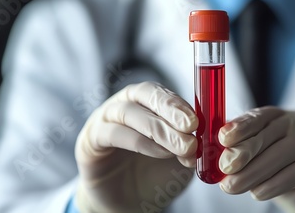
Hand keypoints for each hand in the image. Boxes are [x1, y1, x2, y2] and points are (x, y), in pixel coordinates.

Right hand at [75, 82, 197, 212]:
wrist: (126, 203)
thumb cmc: (154, 174)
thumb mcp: (180, 157)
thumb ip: (190, 143)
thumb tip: (204, 137)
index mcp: (145, 103)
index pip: (161, 92)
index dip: (179, 103)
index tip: (197, 121)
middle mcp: (123, 105)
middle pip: (144, 93)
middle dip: (170, 109)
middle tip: (191, 127)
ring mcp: (104, 120)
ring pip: (128, 112)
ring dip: (159, 129)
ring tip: (183, 147)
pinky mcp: (90, 141)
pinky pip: (112, 134)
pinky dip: (139, 142)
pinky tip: (160, 153)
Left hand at [218, 107, 294, 212]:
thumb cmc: (294, 171)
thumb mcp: (269, 157)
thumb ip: (249, 152)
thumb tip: (217, 155)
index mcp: (289, 117)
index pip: (264, 115)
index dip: (243, 125)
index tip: (223, 138)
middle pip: (276, 135)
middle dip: (246, 153)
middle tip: (225, 170)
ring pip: (290, 153)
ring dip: (259, 172)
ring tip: (236, 186)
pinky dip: (279, 183)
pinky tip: (260, 192)